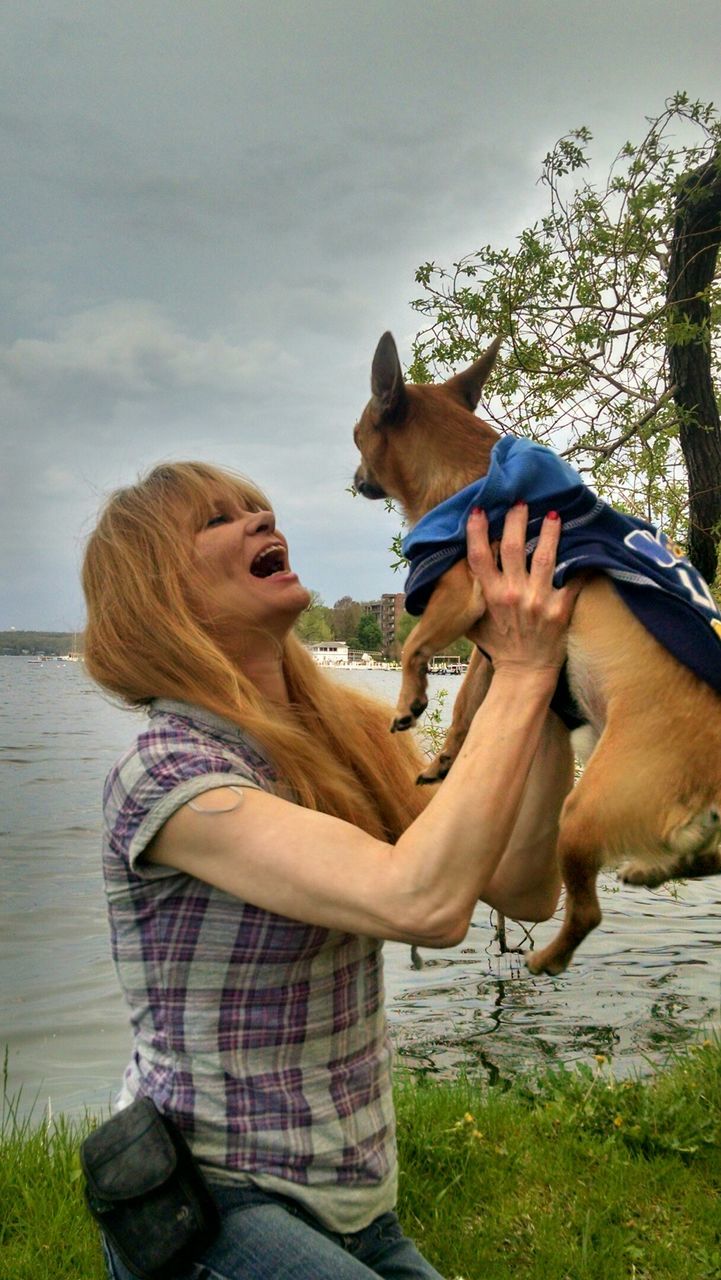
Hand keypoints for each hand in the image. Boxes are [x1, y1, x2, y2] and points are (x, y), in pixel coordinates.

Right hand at [467, 503, 581, 674]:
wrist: (525, 673)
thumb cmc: (500, 645)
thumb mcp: (475, 621)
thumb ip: (471, 596)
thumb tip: (461, 570)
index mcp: (490, 596)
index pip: (479, 557)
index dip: (477, 531)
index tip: (479, 510)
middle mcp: (512, 595)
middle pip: (512, 548)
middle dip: (516, 520)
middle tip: (521, 501)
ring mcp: (538, 602)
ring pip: (544, 557)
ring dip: (549, 532)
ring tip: (553, 514)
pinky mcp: (561, 610)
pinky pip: (573, 580)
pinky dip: (579, 563)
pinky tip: (584, 546)